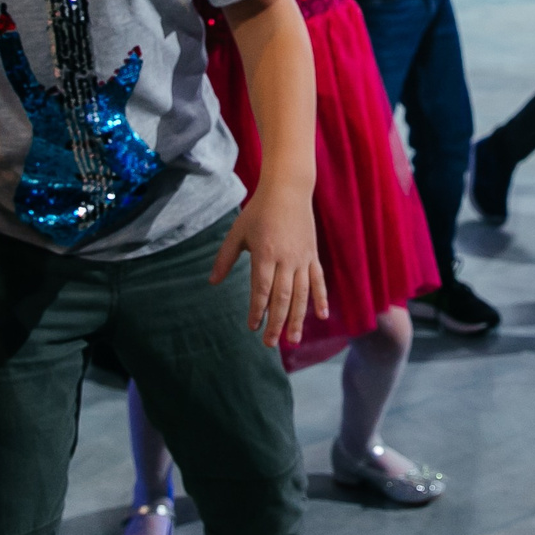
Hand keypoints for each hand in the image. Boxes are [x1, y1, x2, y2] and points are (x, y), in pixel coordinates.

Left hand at [211, 179, 329, 346]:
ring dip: (298, 318)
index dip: (257, 310)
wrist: (288, 190)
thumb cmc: (259, 211)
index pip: (261, 289)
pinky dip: (321, 298)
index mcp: (265, 253)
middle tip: (271, 344)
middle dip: (276, 322)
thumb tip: (212, 282)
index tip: (252, 327)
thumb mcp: (238, 232)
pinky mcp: (312, 255)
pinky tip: (321, 316)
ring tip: (293, 340)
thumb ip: (225, 258)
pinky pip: (318, 280)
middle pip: (282, 297)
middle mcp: (286, 259)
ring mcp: (302, 258)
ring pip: (301, 293)